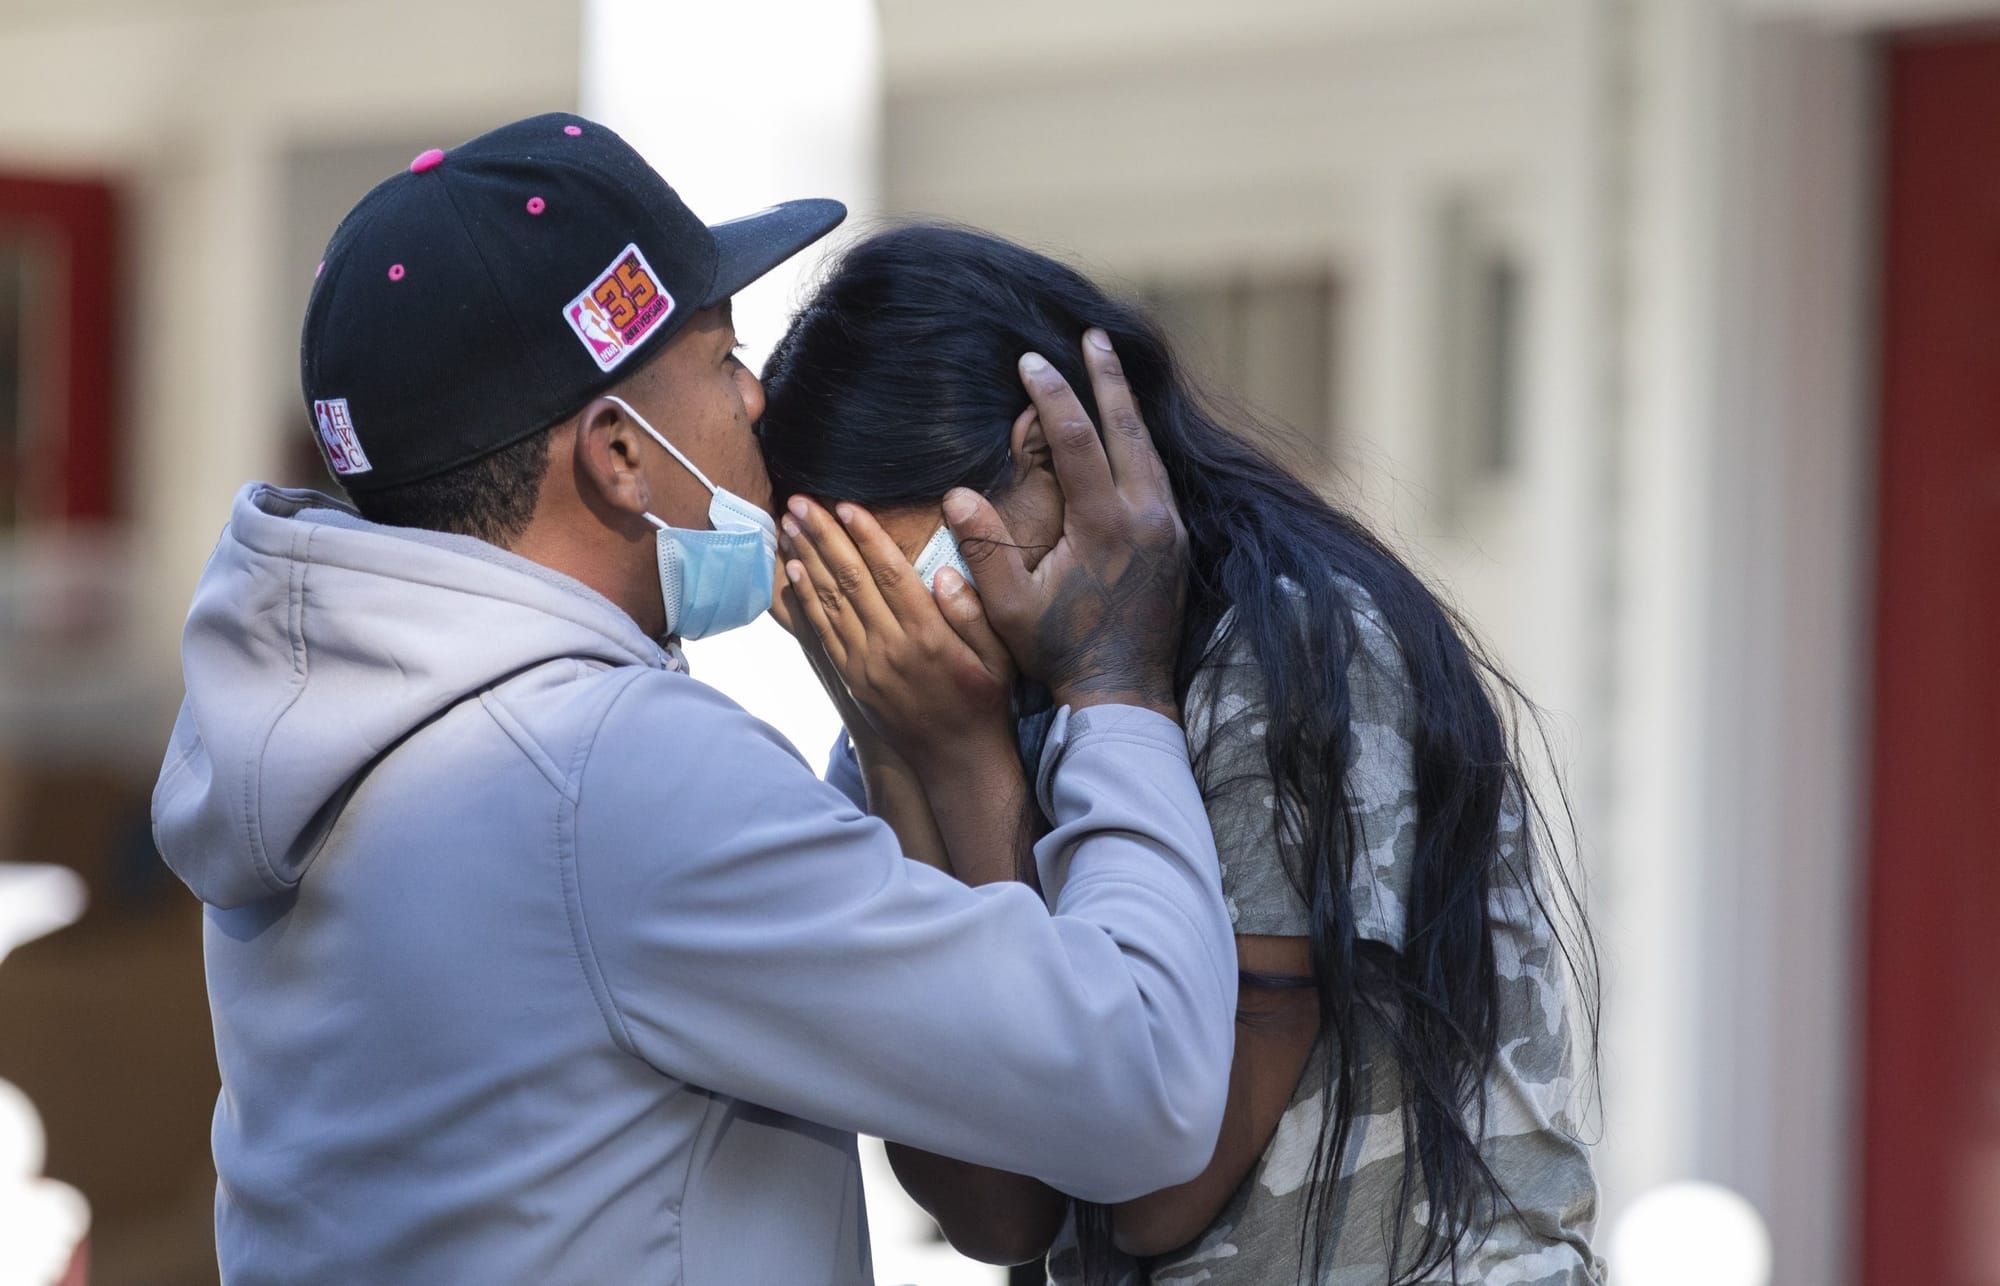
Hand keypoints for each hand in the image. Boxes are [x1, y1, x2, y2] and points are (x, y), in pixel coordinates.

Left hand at [778, 495, 1016, 769]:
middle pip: (849, 579)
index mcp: (927, 635)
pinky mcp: (853, 678)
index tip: (844, 504)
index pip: (888, 573)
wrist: (958, 760)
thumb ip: (971, 614)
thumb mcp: (998, 657)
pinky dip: (806, 598)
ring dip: (806, 559)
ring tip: (789, 525)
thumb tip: (944, 573)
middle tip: (800, 502)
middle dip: (822, 536)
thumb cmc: (985, 701)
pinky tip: (793, 571)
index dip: (864, 535)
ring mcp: (866, 665)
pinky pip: (823, 631)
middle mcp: (890, 647)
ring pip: (829, 601)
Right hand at [944, 330, 1186, 718]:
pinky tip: (1129, 429)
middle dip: (1106, 377)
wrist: (1124, 692)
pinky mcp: (1177, 541)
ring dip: (1126, 405)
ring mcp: (1168, 527)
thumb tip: (957, 492)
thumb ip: (985, 547)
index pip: (1078, 439)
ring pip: (1149, 448)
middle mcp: (1146, 516)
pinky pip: (1160, 473)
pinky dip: (1141, 441)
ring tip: (1111, 366)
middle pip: (1127, 427)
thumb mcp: (1010, 607)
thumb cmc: (1061, 652)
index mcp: (1105, 524)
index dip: (1053, 395)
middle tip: (1092, 336)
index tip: (1031, 361)